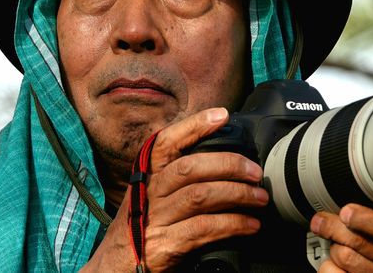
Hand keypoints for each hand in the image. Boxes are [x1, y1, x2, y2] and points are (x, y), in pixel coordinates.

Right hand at [83, 107, 268, 272]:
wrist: (112, 269)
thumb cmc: (140, 227)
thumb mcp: (151, 196)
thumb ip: (176, 177)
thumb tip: (222, 159)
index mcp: (146, 175)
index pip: (167, 141)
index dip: (194, 125)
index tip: (222, 115)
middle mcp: (149, 193)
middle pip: (190, 167)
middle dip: (228, 164)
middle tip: (256, 172)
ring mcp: (155, 219)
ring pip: (200, 196)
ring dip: (237, 195)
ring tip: (260, 198)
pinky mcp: (164, 245)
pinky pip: (204, 229)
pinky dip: (232, 224)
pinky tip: (250, 225)